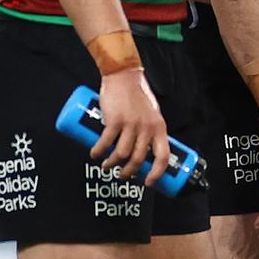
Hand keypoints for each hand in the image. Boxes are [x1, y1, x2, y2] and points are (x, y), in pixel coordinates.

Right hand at [92, 69, 169, 184]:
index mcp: (159, 127)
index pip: (163, 156)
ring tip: (106, 165)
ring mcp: (131, 124)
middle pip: (138, 159)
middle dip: (128, 172)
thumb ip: (149, 131)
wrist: (123, 76)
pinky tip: (95, 153)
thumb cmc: (137, 95)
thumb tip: (145, 152)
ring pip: (121, 154)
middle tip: (121, 175)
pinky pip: (106, 143)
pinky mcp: (115, 120)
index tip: (148, 182)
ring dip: (111, 164)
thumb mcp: (151, 114)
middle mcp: (147, 127)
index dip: (156, 173)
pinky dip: (99, 152)